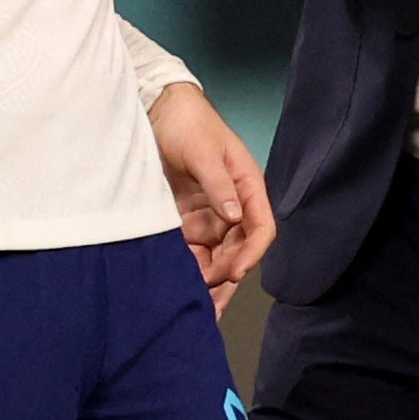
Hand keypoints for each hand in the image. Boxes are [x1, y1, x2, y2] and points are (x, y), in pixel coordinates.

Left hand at [146, 82, 275, 317]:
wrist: (157, 110)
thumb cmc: (189, 124)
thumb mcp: (203, 151)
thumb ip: (219, 185)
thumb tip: (235, 216)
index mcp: (247, 187)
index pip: (261, 227)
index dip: (252, 253)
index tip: (235, 272)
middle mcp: (233, 206)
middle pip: (239, 250)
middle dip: (227, 275)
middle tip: (208, 300)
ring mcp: (210, 215)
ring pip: (217, 257)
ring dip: (210, 281)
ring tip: (198, 309)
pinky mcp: (188, 221)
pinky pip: (194, 252)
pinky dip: (190, 271)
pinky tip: (182, 291)